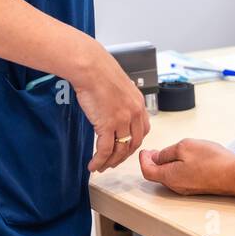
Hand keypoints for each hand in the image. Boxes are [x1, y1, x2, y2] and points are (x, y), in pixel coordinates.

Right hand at [71, 42, 149, 172]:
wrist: (91, 68)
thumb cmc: (100, 73)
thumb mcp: (120, 86)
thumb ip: (121, 101)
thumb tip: (114, 109)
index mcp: (139, 103)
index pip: (143, 131)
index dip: (134, 144)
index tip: (125, 150)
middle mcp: (134, 113)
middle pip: (133, 144)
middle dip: (123, 156)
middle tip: (113, 163)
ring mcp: (122, 120)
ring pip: (120, 150)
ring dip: (110, 162)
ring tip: (101, 167)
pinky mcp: (108, 124)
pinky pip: (105, 150)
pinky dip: (99, 160)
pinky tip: (93, 165)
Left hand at [139, 139, 234, 197]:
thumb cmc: (213, 161)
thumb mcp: (185, 147)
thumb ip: (167, 152)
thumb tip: (158, 156)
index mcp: (170, 176)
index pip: (147, 170)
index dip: (143, 160)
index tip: (144, 151)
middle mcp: (176, 186)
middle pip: (157, 175)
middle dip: (153, 162)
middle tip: (152, 152)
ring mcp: (187, 188)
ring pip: (169, 176)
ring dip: (165, 164)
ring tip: (167, 153)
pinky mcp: (197, 186)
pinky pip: (180, 177)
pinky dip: (176, 167)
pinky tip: (183, 159)